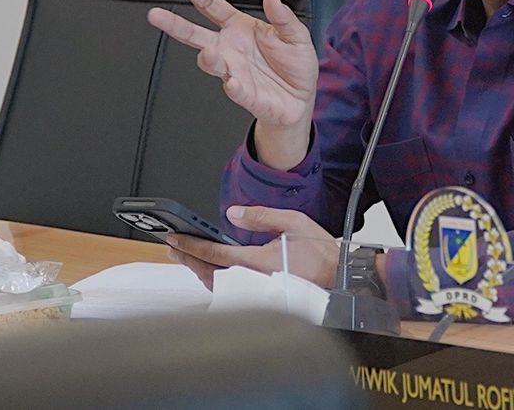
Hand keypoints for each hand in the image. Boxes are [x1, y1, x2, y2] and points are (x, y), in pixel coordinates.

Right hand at [147, 0, 316, 167]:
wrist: (300, 99)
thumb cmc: (294, 65)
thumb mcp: (296, 35)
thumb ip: (284, 17)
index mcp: (240, 28)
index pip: (212, 6)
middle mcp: (230, 49)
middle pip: (196, 34)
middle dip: (175, 25)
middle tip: (157, 15)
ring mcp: (234, 71)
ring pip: (212, 63)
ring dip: (208, 58)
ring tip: (209, 53)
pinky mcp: (245, 94)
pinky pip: (236, 90)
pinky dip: (233, 87)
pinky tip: (233, 83)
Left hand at [165, 206, 340, 289]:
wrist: (339, 279)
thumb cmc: (321, 254)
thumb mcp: (294, 222)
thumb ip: (261, 215)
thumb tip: (233, 213)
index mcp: (257, 260)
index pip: (214, 251)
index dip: (191, 245)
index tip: (176, 238)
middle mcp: (252, 280)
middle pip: (208, 272)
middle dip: (188, 259)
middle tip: (174, 248)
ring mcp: (255, 293)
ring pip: (216, 286)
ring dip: (198, 271)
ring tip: (188, 258)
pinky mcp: (260, 300)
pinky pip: (228, 294)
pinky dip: (214, 283)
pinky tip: (210, 274)